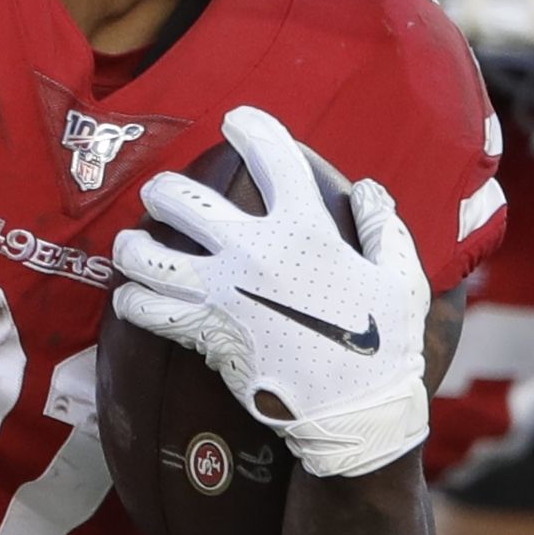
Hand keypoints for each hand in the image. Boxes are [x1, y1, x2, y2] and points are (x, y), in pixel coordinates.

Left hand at [110, 105, 432, 479]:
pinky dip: (132, 302)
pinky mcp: (204, 334)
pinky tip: (130, 297)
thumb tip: (366, 190)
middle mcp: (254, 253)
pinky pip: (148, 311)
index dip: (251, 128)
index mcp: (305, 229)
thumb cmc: (385, 346)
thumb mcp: (403, 277)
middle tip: (162, 195)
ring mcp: (222, 293)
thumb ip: (382, 227)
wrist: (354, 413)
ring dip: (133, 247)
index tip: (236, 121)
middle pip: (184, 202)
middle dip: (164, 191)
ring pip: (151, 255)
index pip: (272, 157)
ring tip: (131, 245)